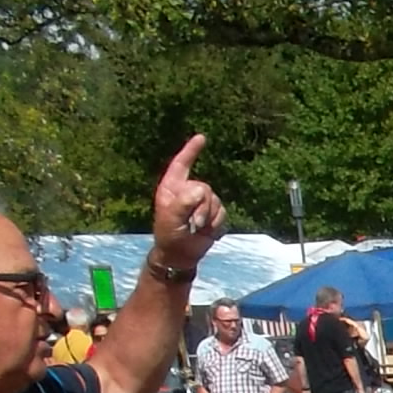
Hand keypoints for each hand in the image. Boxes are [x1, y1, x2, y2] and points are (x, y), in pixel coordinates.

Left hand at [150, 135, 225, 267]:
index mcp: (172, 187)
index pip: (182, 164)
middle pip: (204, 187)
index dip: (191, 151)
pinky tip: (207, 231)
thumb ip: (183, 202)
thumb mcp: (171, 218)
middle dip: (202, 206)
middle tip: (194, 223)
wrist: (181, 255)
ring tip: (198, 228)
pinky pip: (223, 212)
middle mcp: (187, 191)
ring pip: (215, 200)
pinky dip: (216, 223)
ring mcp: (201, 202)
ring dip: (209, 217)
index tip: (202, 138)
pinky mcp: (213, 214)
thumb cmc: (169, 235)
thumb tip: (200, 190)